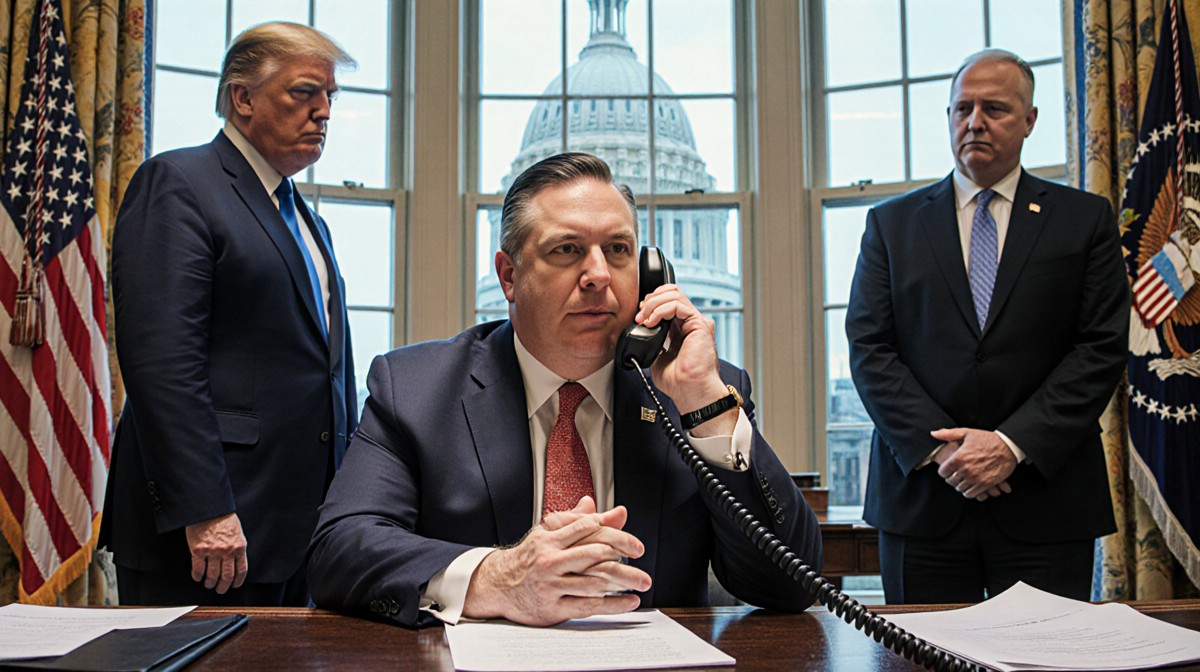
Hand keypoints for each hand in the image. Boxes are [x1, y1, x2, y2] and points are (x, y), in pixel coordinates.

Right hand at [184, 512, 247, 593]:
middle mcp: (227, 551)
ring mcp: (213, 552)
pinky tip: (197, 577)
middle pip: (227, 576)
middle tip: (220, 590)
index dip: (237, 581)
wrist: (209, 508)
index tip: (234, 585)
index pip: (241, 570)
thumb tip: (236, 560)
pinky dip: (197, 576)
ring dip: (210, 583)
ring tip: (208, 585)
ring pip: (212, 576)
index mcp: (239, 546)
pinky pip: (198, 569)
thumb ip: (237, 546)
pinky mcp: (198, 551)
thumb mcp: (237, 532)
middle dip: (223, 586)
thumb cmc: (223, 517)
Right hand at [462, 497, 650, 625]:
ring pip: (593, 581)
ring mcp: (551, 585)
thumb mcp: (549, 534)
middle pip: (594, 554)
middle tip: (641, 555)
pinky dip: (612, 604)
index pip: (589, 530)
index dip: (616, 534)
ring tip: (641, 581)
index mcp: (550, 538)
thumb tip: (603, 507)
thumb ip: (579, 521)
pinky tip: (628, 601)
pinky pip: (587, 606)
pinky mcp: (552, 607)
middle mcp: (550, 560)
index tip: (635, 544)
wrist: (496, 585)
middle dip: (623, 554)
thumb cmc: (528, 558)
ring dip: (622, 581)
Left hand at [636, 285, 734, 436]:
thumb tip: (642, 335)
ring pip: (674, 294)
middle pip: (672, 292)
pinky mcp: (700, 324)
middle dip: (651, 299)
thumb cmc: (679, 381)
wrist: (689, 391)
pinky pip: (678, 305)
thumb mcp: (658, 356)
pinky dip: (661, 309)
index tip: (639, 316)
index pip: (668, 301)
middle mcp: (691, 323)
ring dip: (653, 304)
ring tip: (644, 318)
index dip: (651, 302)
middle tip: (640, 314)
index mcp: (682, 329)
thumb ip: (654, 342)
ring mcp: (697, 322)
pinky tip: (652, 321)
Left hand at [931, 428, 1016, 499]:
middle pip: (950, 481)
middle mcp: (965, 469)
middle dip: (951, 478)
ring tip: (964, 480)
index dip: (944, 471)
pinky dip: (968, 492)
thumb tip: (933, 433)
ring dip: (960, 485)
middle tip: (956, 475)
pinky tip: (970, 486)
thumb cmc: (987, 438)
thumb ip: (948, 434)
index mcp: (958, 457)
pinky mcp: (985, 484)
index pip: (942, 472)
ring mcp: (975, 478)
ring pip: (960, 488)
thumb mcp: (967, 432)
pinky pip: (971, 494)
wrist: (1008, 446)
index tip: (948, 470)